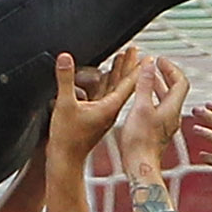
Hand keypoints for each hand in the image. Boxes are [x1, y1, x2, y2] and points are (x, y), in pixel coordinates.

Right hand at [48, 44, 143, 164]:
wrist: (66, 162)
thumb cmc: (69, 139)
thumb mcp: (65, 106)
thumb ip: (65, 80)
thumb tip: (65, 58)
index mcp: (110, 107)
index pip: (129, 84)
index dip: (136, 68)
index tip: (145, 55)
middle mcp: (111, 111)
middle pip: (124, 84)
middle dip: (129, 66)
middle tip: (135, 50)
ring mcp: (106, 116)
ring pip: (116, 90)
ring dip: (118, 74)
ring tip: (121, 59)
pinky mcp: (98, 120)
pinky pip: (107, 97)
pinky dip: (108, 85)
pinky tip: (104, 80)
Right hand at [114, 55, 192, 174]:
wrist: (140, 167)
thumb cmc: (140, 142)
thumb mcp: (140, 107)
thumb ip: (144, 85)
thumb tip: (149, 64)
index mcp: (172, 108)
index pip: (180, 81)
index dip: (171, 68)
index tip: (160, 60)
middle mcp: (173, 116)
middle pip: (175, 90)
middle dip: (165, 75)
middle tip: (154, 65)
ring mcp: (166, 125)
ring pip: (166, 100)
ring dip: (158, 86)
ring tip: (147, 77)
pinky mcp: (158, 132)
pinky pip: (159, 110)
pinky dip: (153, 99)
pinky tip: (142, 99)